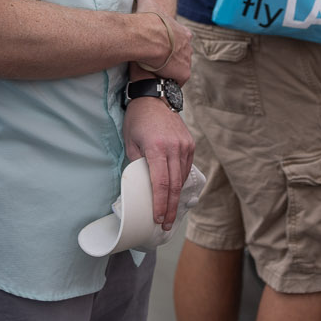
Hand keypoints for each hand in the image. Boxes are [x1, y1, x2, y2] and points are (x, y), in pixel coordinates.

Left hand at [124, 96, 195, 228]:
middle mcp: (174, 147)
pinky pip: (186, 167)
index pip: (161, 183)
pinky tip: (174, 191)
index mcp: (156, 148)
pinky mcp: (190, 143)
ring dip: (176, 197)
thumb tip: (141, 186)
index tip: (158, 218)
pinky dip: (180, 181)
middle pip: (174, 185)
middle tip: (166, 224)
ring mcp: (185, 145)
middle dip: (170, 208)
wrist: (154, 96)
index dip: (160, 204)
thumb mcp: (130, 142)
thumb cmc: (138, 119)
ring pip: (182, 178)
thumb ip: (137, 164)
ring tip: (170, 213)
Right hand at [131, 0, 192, 81]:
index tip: (161, 44)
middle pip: (180, 53)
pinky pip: (178, 79)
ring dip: (170, 69)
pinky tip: (159, 78)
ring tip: (156, 71)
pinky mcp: (183, 74)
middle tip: (157, 60)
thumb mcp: (147, 0)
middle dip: (172, 57)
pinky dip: (171, 79)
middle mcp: (188, 47)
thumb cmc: (149, 20)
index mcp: (183, 32)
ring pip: (179, 67)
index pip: (179, 37)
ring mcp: (187, 61)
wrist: (150, 39)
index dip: (170, 41)